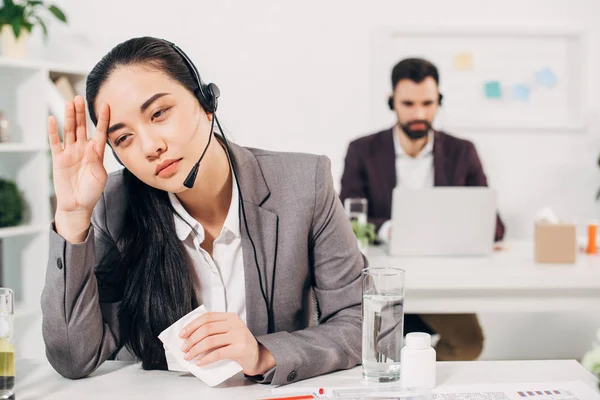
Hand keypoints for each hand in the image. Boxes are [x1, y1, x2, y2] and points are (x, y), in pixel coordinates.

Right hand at [49, 96, 109, 215]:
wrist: (77, 205)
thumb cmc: (92, 192)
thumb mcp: (99, 176)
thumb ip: (96, 161)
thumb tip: (93, 147)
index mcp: (96, 153)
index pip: (100, 132)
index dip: (102, 119)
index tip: (106, 105)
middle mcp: (83, 150)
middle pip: (82, 127)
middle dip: (81, 113)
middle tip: (80, 98)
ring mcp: (70, 153)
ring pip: (70, 131)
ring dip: (69, 117)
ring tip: (69, 103)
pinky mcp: (59, 159)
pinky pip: (55, 142)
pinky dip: (53, 131)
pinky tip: (53, 119)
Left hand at [179, 312, 275, 375]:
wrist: (258, 357)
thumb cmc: (239, 345)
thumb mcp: (229, 332)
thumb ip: (214, 331)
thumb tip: (190, 337)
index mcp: (230, 317)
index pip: (207, 317)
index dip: (192, 325)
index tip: (182, 334)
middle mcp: (235, 324)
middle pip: (207, 329)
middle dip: (191, 339)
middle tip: (184, 348)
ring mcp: (239, 336)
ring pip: (210, 341)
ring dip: (195, 350)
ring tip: (189, 356)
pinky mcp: (240, 349)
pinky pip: (217, 353)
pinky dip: (206, 359)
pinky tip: (199, 362)